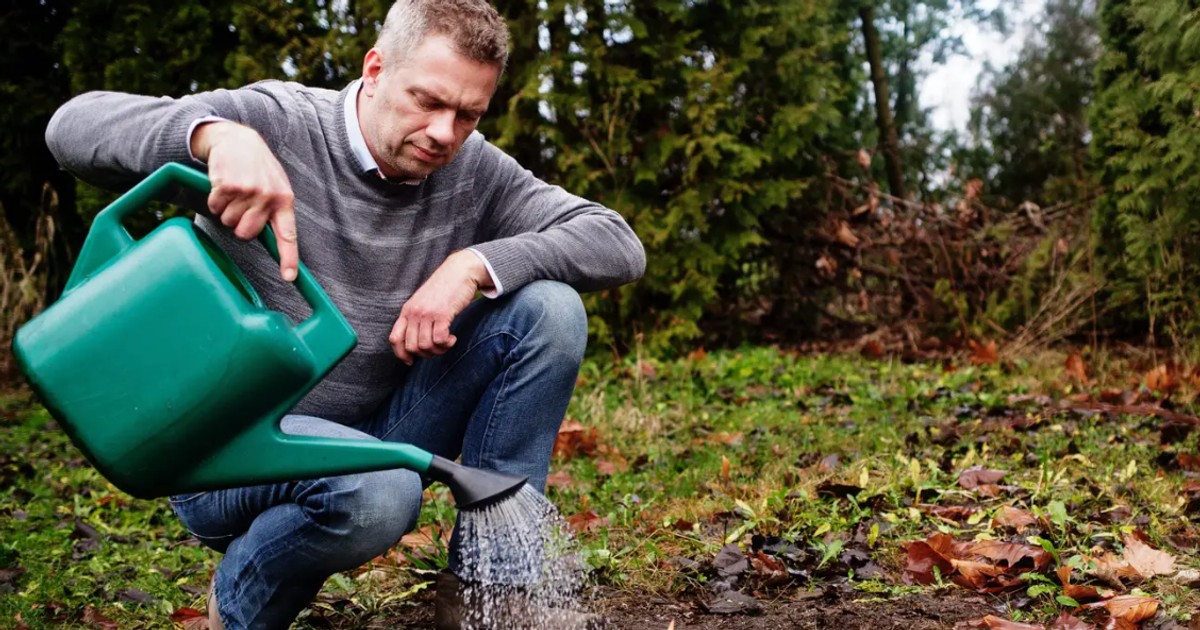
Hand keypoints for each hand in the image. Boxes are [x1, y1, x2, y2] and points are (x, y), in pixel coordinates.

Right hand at [191, 121, 298, 281]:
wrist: (238, 139)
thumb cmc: (257, 168)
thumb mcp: (274, 186)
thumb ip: (275, 210)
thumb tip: (275, 241)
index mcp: (284, 200)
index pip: (288, 235)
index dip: (288, 258)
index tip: (288, 278)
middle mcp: (268, 196)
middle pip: (246, 234)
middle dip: (239, 225)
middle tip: (240, 207)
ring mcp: (248, 190)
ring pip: (228, 221)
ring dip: (225, 210)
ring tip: (234, 190)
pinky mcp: (227, 185)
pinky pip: (214, 207)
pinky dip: (214, 199)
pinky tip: (222, 184)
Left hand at [389, 250, 492, 364]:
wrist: (458, 272)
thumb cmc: (443, 288)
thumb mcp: (423, 302)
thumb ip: (417, 318)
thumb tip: (416, 342)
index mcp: (407, 311)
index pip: (395, 339)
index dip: (401, 354)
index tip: (410, 361)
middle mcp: (414, 313)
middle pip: (411, 347)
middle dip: (425, 354)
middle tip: (437, 349)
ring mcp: (427, 313)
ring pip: (426, 346)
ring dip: (438, 350)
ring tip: (447, 343)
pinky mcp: (442, 314)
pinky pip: (440, 340)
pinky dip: (447, 344)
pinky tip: (452, 338)